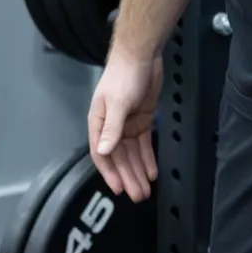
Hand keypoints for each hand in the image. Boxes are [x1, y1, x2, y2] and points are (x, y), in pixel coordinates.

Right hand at [88, 51, 161, 201]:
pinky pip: (143, 145)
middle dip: (127, 177)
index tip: (118, 189)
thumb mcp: (117, 103)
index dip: (109, 173)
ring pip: (131, 155)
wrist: (141, 56)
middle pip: (118, 158)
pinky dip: (147, 159)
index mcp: (99, 124)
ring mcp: (126, 125)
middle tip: (137, 196)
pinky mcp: (141, 121)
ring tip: (145, 191)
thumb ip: (111, 129)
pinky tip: (152, 173)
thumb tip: (104, 152)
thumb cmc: (123, 77)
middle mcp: (111, 128)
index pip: (101, 154)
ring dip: (137, 172)